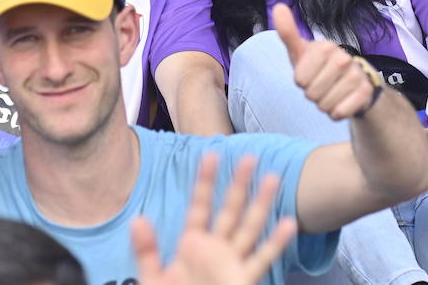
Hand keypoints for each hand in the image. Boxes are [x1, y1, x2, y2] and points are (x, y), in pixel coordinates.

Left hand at [131, 152, 295, 284]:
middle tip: (250, 157)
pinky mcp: (243, 280)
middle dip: (239, 185)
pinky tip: (288, 224)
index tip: (211, 155)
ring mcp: (231, 264)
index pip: (200, 206)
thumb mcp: (153, 278)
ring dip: (261, 204)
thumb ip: (146, 251)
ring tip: (272, 178)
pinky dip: (276, 243)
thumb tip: (138, 220)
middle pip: (230, 211)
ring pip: (250, 228)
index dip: (205, 181)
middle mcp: (215, 250)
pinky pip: (262, 259)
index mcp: (192, 245)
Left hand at [273, 4, 377, 120]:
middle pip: (311, 94)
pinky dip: (337, 113)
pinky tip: (343, 101)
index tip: (311, 72)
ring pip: (325, 105)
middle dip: (313, 93)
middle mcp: (343, 58)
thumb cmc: (320, 65)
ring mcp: (356, 75)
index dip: (302, 81)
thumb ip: (288, 33)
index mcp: (325, 47)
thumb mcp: (302, 51)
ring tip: (333, 90)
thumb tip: (278, 7)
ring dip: (325, 103)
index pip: (299, 80)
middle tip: (323, 83)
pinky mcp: (365, 93)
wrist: (355, 80)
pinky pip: (339, 113)